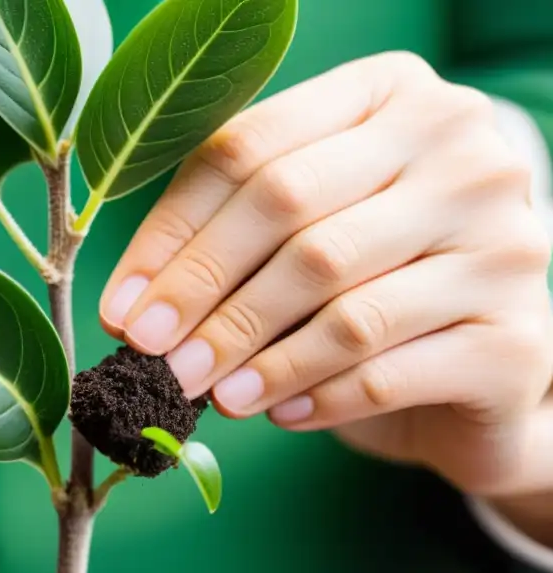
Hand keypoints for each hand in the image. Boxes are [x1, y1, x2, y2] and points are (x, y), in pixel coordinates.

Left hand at [100, 51, 552, 497]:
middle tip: (151, 358)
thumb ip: (228, 239)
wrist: (481, 364)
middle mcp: (463, 151)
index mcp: (393, 98)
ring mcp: (504, 242)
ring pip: (343, 304)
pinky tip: (274, 412)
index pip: (251, 148)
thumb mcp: (302, 235)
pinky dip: (314, 397)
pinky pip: (387, 372)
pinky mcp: (516, 341)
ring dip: (254, 357)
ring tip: (206, 392)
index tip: (121, 308)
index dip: (172, 233)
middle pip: (292, 212)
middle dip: (204, 295)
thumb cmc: (368, 285)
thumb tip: (129, 307)